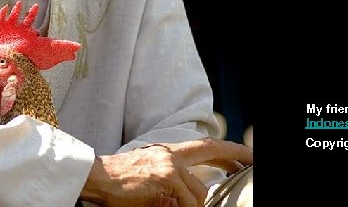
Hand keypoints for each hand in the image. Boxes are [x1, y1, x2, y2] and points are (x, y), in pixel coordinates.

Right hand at [80, 137, 252, 206]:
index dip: (227, 149)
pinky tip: (165, 206)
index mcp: (169, 152)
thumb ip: (174, 183)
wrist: (96, 177)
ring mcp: (169, 163)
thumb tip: (197, 198)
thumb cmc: (119, 184)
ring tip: (171, 206)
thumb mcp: (151, 178)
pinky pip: (187, 200)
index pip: (205, 146)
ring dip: (195, 205)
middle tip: (251, 162)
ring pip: (199, 191)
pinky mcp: (165, 177)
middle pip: (211, 150)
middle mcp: (172, 153)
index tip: (244, 155)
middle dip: (234, 155)